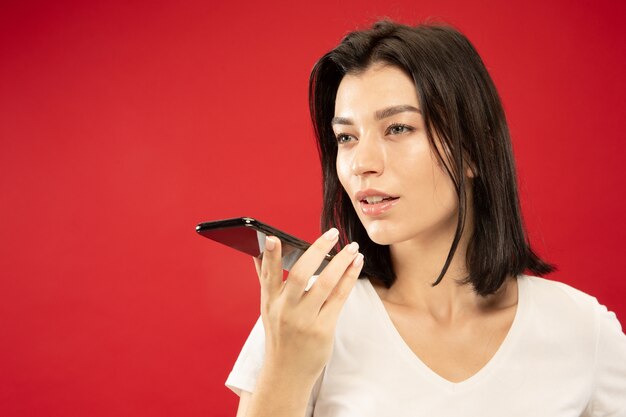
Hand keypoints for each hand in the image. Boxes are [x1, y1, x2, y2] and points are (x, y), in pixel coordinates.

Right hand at [252, 228, 363, 381]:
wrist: (287, 374)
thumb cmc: (280, 335)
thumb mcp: (268, 308)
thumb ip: (266, 280)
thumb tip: (257, 252)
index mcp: (270, 301)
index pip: (268, 274)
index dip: (270, 256)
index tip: (274, 237)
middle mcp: (285, 310)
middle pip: (300, 275)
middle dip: (317, 251)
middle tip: (332, 233)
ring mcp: (304, 321)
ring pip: (325, 285)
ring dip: (341, 263)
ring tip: (352, 248)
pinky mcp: (322, 330)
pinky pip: (339, 299)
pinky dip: (349, 278)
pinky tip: (356, 265)